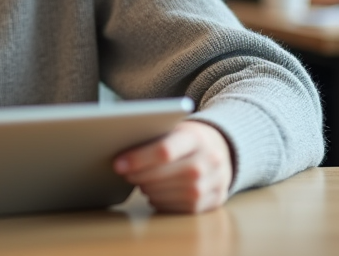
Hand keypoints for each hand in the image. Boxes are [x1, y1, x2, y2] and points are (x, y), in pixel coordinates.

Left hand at [113, 120, 233, 213]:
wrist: (219, 149)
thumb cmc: (185, 139)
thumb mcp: (173, 129)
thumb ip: (152, 138)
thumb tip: (120, 153)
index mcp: (196, 137)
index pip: (165, 151)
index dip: (138, 159)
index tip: (118, 164)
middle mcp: (210, 160)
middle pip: (169, 174)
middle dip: (141, 176)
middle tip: (126, 174)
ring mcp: (216, 182)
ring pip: (176, 194)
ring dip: (152, 191)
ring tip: (141, 182)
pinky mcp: (215, 200)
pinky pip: (185, 208)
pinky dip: (165, 203)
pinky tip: (156, 194)